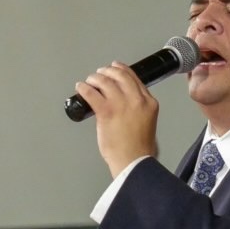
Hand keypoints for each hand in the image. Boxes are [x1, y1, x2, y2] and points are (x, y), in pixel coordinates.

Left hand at [74, 62, 159, 176]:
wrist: (134, 161)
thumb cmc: (139, 149)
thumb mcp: (147, 122)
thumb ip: (138, 108)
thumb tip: (123, 103)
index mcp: (149, 102)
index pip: (134, 78)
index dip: (122, 70)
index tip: (115, 67)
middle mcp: (137, 100)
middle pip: (120, 76)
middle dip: (107, 71)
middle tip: (99, 73)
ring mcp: (121, 105)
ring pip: (105, 82)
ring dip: (94, 78)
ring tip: (89, 81)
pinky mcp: (107, 112)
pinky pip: (92, 94)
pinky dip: (84, 88)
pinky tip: (80, 88)